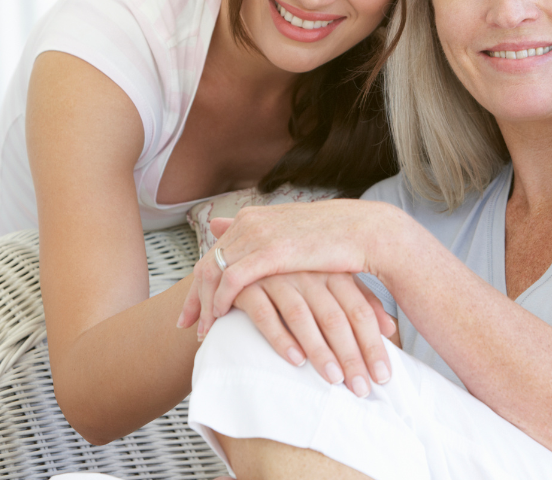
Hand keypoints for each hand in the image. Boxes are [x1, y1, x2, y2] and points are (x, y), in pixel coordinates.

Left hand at [178, 199, 398, 356]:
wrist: (366, 231)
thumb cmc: (336, 238)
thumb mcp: (294, 237)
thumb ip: (265, 239)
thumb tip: (240, 238)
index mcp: (255, 218)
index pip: (214, 251)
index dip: (200, 282)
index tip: (192, 309)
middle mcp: (251, 222)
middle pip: (207, 263)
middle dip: (194, 298)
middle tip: (185, 325)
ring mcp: (259, 234)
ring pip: (214, 273)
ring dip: (205, 306)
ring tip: (204, 333)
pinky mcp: (271, 251)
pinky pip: (232, 280)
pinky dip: (221, 301)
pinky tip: (221, 319)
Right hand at [233, 272, 394, 395]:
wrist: (247, 254)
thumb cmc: (298, 273)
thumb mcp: (332, 280)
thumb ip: (360, 300)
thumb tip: (390, 328)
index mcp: (332, 271)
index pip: (359, 310)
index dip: (372, 344)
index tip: (382, 376)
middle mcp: (307, 273)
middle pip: (335, 317)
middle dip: (351, 355)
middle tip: (361, 388)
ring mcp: (277, 277)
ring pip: (302, 317)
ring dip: (319, 351)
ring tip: (334, 379)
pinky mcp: (247, 286)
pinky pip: (264, 314)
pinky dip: (280, 339)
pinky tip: (295, 361)